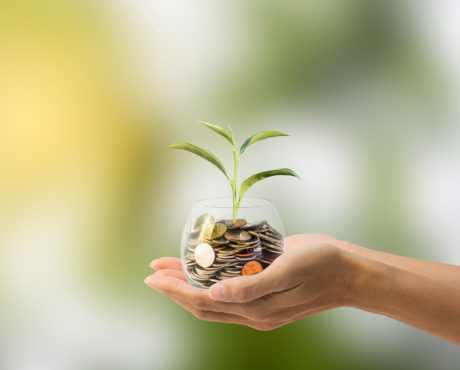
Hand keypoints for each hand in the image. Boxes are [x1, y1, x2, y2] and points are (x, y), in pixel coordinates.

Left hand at [144, 235, 352, 330]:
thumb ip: (252, 286)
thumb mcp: (287, 271)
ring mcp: (258, 303)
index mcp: (257, 309)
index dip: (176, 290)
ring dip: (188, 284)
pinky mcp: (264, 292)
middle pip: (203, 303)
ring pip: (212, 298)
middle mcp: (253, 311)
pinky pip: (228, 291)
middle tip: (152, 273)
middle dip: (175, 289)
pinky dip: (209, 281)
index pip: (204, 302)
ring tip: (167, 268)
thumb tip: (215, 293)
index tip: (154, 277)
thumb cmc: (321, 266)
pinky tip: (201, 267)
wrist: (348, 272)